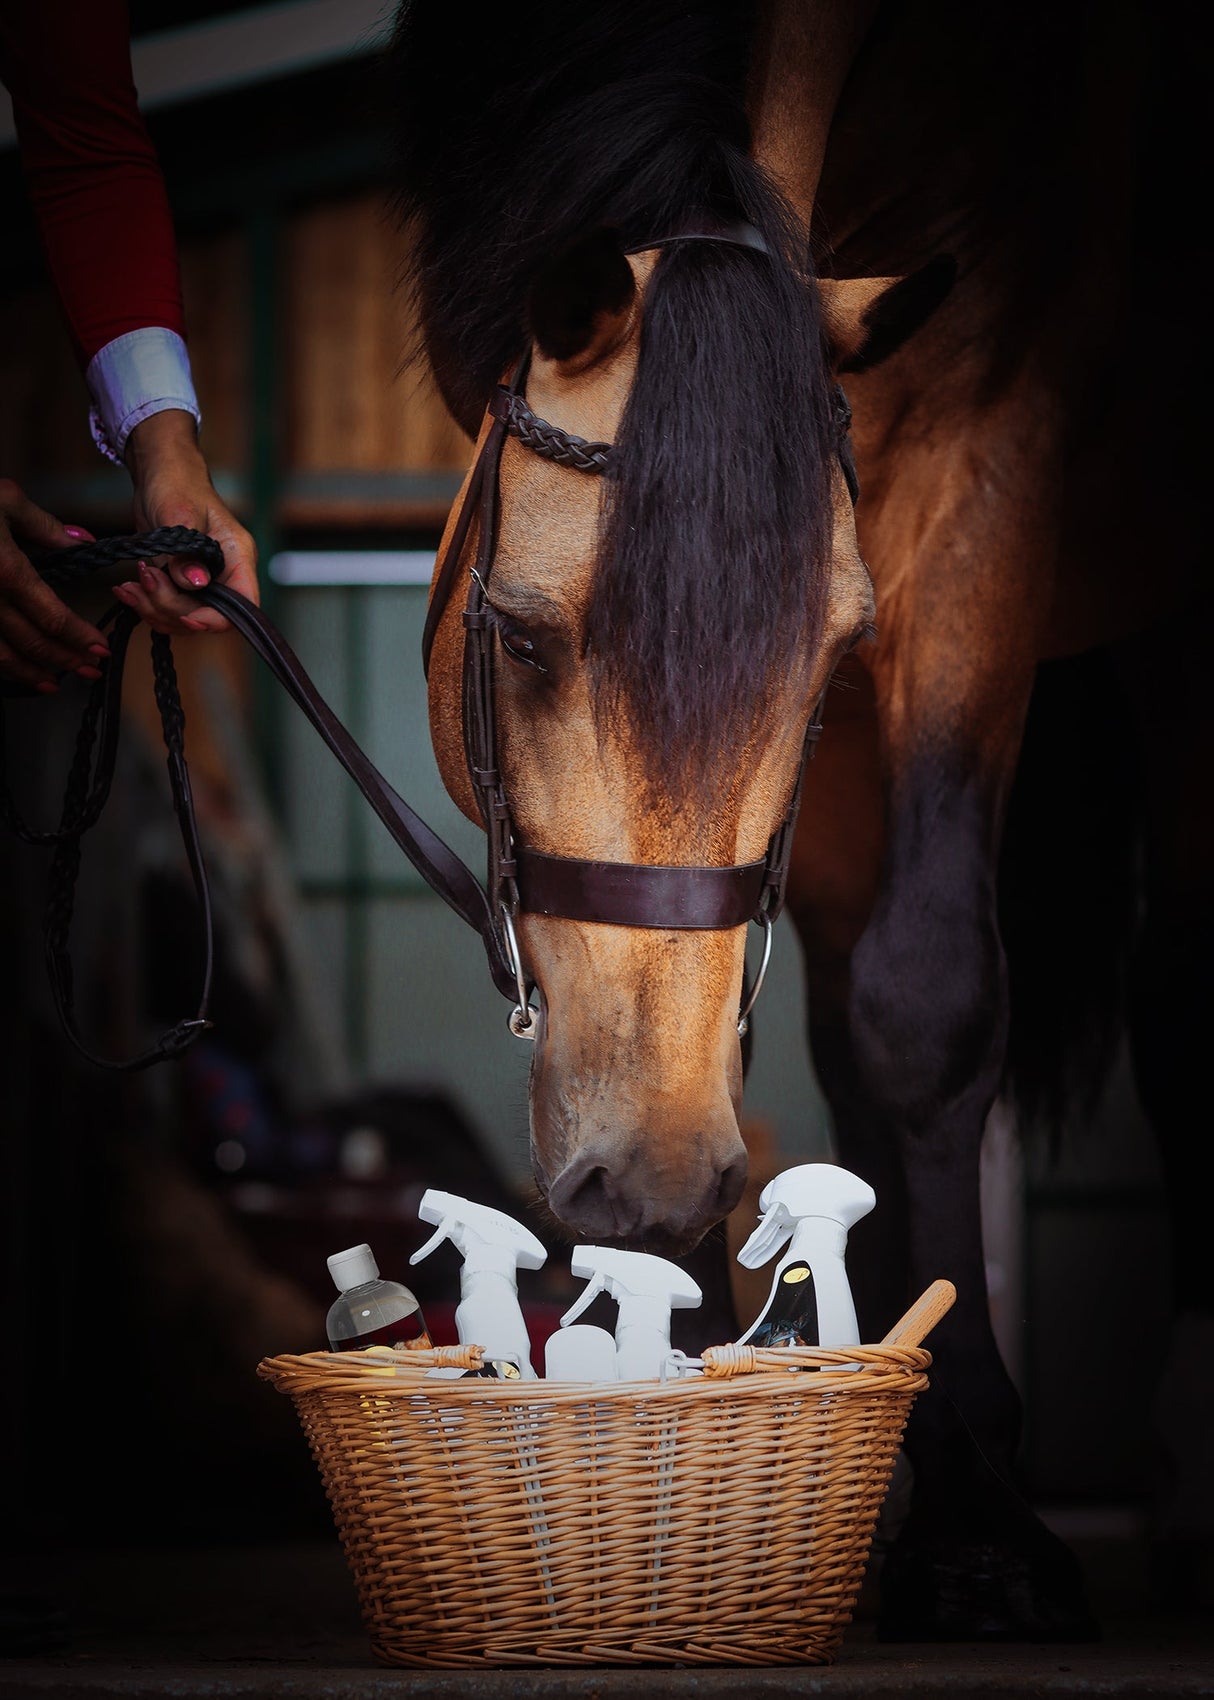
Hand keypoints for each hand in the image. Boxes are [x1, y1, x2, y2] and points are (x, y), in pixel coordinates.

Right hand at [0, 478, 110, 691]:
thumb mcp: (4, 499)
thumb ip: (44, 526)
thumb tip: (82, 542)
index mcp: (5, 570)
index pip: (52, 616)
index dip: (80, 637)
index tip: (101, 649)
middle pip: (32, 641)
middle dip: (65, 659)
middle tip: (91, 670)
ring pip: (2, 654)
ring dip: (31, 672)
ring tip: (54, 683)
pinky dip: (1, 664)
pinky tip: (14, 670)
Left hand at [114, 409, 258, 634]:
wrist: (160, 475)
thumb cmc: (177, 483)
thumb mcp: (179, 514)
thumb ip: (186, 553)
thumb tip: (196, 584)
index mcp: (238, 558)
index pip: (242, 606)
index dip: (214, 618)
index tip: (184, 616)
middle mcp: (224, 575)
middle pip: (206, 616)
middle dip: (170, 609)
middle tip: (144, 580)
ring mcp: (202, 582)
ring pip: (183, 618)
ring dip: (153, 609)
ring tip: (129, 586)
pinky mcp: (179, 583)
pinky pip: (166, 608)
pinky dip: (145, 604)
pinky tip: (127, 589)